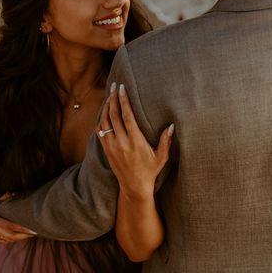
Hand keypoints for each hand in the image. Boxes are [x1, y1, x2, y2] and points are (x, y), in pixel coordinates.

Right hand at [0, 177, 36, 242]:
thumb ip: (5, 194)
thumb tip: (19, 193)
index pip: (9, 227)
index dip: (21, 229)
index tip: (32, 230)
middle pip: (10, 236)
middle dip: (24, 235)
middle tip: (36, 232)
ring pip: (7, 240)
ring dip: (19, 238)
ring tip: (31, 234)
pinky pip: (2, 240)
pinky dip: (12, 239)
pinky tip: (21, 235)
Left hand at [96, 83, 173, 197]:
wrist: (134, 186)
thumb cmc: (150, 171)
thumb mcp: (161, 157)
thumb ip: (166, 141)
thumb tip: (171, 126)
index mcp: (135, 142)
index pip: (127, 117)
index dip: (123, 101)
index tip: (122, 89)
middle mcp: (121, 143)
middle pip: (114, 115)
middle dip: (113, 98)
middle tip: (115, 86)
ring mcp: (112, 147)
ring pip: (105, 121)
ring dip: (106, 106)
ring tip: (109, 95)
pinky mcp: (106, 150)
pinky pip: (100, 131)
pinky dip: (101, 119)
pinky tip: (105, 111)